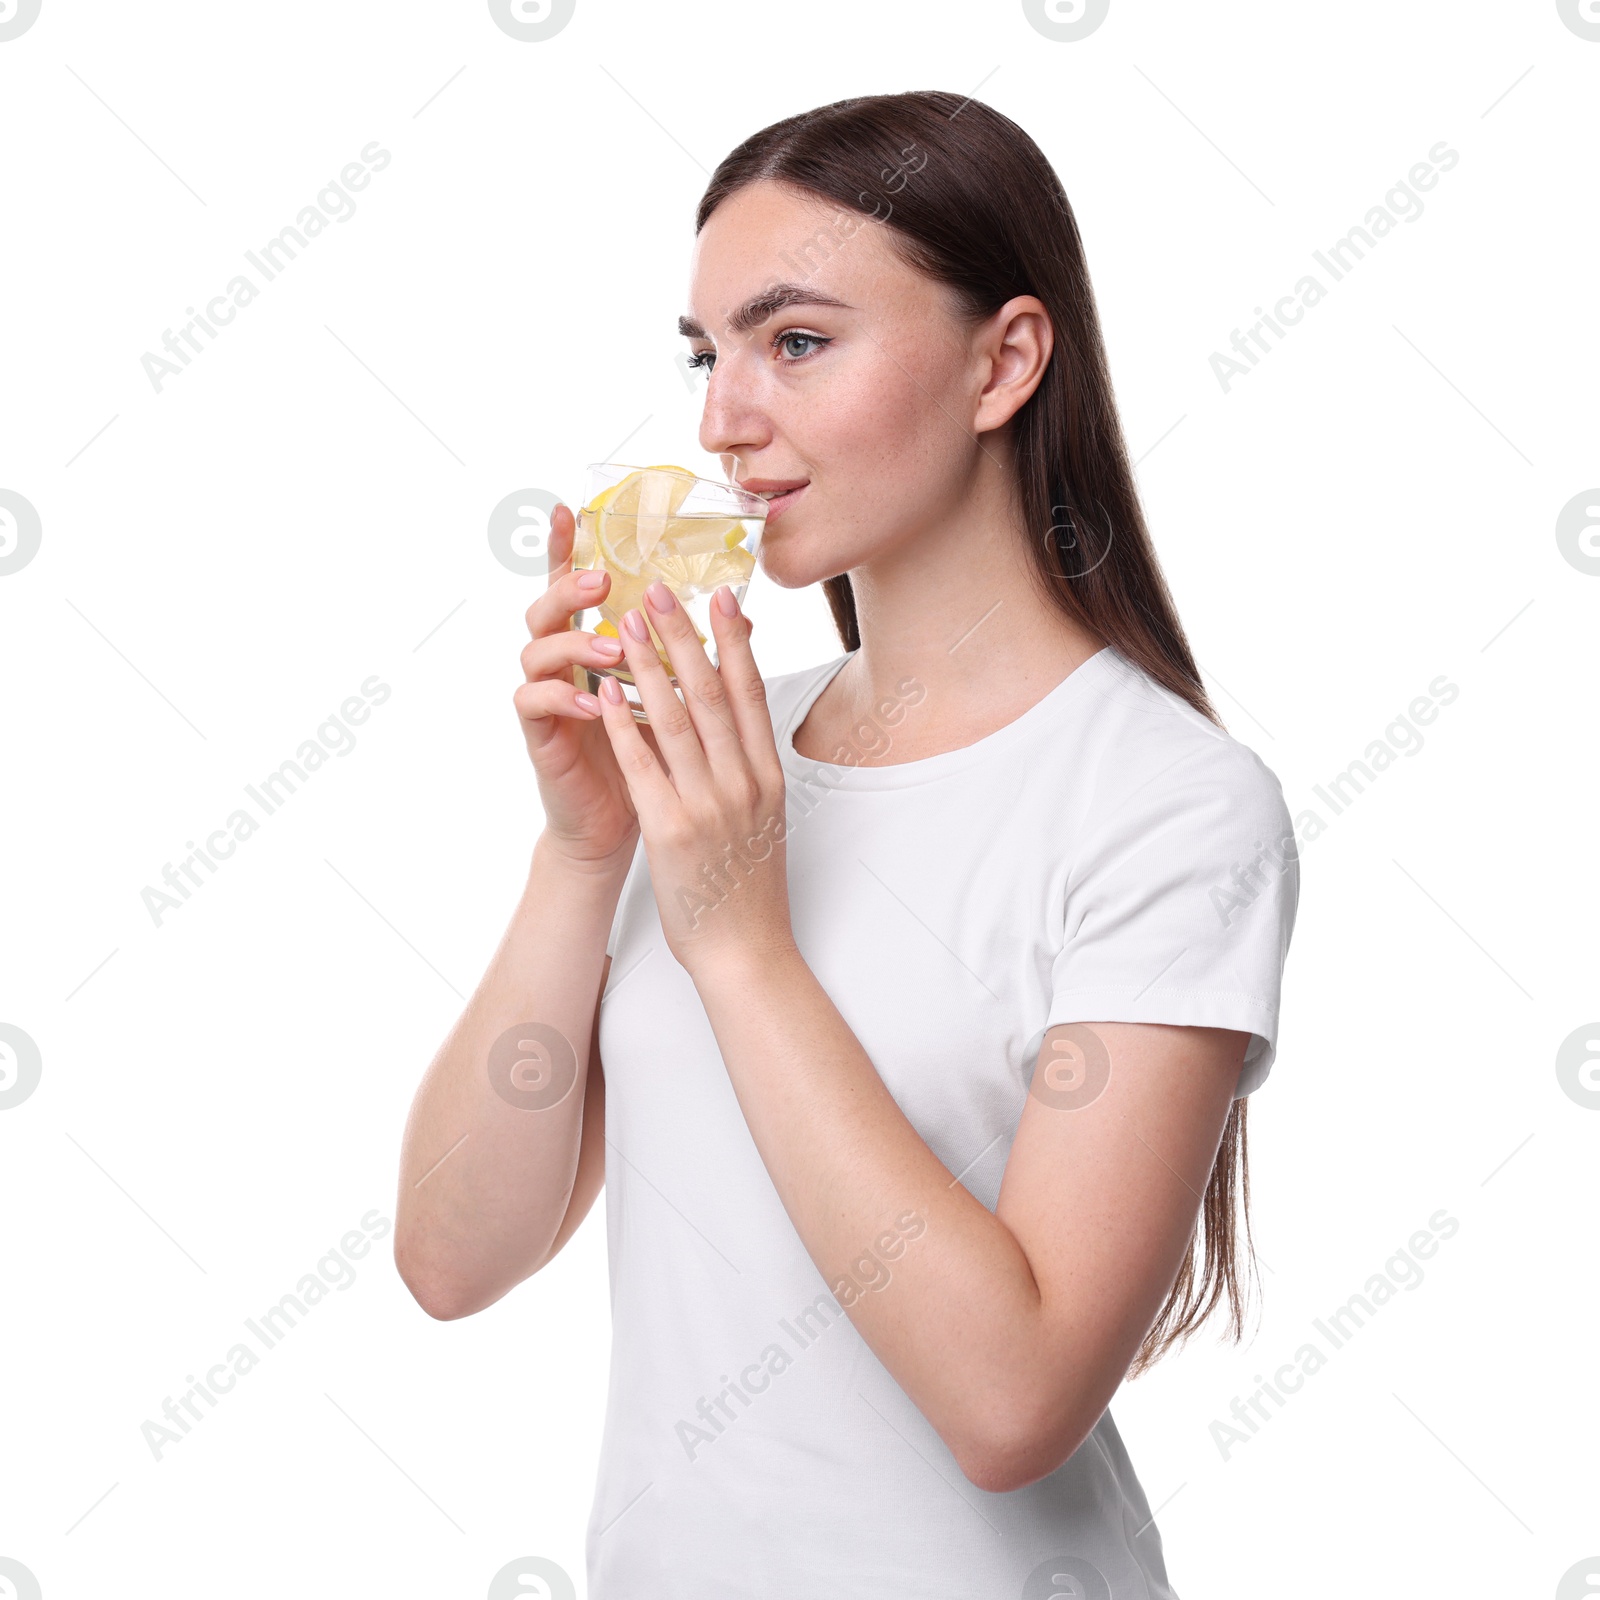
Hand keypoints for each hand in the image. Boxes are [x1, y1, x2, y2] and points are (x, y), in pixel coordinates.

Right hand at [513, 503, 662, 870]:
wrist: (621, 823)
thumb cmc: (651, 759)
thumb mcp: (677, 700)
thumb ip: (694, 651)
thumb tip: (740, 610)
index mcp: (592, 644)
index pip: (577, 587)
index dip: (568, 548)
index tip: (570, 508)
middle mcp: (562, 662)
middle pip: (546, 605)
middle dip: (571, 587)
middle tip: (604, 582)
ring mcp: (545, 696)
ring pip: (536, 649)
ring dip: (576, 642)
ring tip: (612, 647)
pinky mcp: (538, 735)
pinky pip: (533, 703)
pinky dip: (561, 697)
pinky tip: (588, 700)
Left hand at [591, 579, 795, 975]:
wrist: (746, 951)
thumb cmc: (750, 888)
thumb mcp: (766, 819)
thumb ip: (753, 769)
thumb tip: (743, 722)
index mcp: (768, 778)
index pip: (751, 695)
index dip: (734, 642)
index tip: (721, 599)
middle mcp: (743, 783)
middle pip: (711, 694)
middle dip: (682, 637)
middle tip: (659, 590)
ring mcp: (708, 805)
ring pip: (674, 719)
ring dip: (646, 665)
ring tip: (622, 623)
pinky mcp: (671, 829)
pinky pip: (642, 764)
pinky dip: (621, 722)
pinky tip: (601, 692)